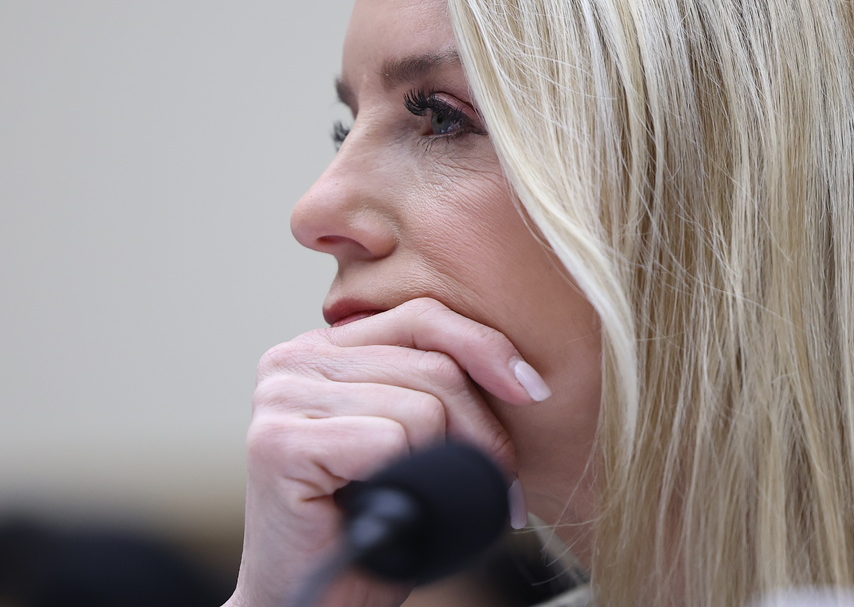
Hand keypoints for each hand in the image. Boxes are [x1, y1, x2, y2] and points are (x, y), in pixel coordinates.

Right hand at [225, 298, 546, 606]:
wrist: (313, 601)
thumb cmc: (372, 522)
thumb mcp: (412, 436)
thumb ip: (436, 386)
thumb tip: (524, 375)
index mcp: (326, 347)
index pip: (423, 317)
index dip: (486, 348)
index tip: (532, 390)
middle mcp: (294, 359)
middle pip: (432, 364)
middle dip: (483, 429)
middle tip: (501, 485)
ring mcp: (280, 397)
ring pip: (420, 406)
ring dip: (448, 464)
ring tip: (434, 501)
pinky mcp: (279, 442)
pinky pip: (389, 440)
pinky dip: (407, 480)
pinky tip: (389, 506)